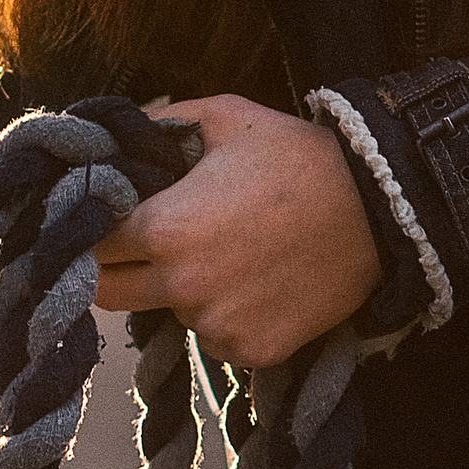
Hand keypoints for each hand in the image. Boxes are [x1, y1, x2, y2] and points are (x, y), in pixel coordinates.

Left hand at [93, 95, 380, 370]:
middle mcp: (181, 285)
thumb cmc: (296, 156)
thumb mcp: (224, 117)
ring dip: (176, 291)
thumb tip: (118, 135)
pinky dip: (222, 316)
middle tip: (140, 246)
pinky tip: (253, 282)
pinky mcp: (252, 351)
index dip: (94, 228)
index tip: (107, 219)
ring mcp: (217, 325)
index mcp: (163, 228)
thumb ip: (160, 124)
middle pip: (108, 293)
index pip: (91, 243)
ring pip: (166, 314)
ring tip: (222, 255)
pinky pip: (214, 338)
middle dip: (113, 268)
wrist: (377, 209)